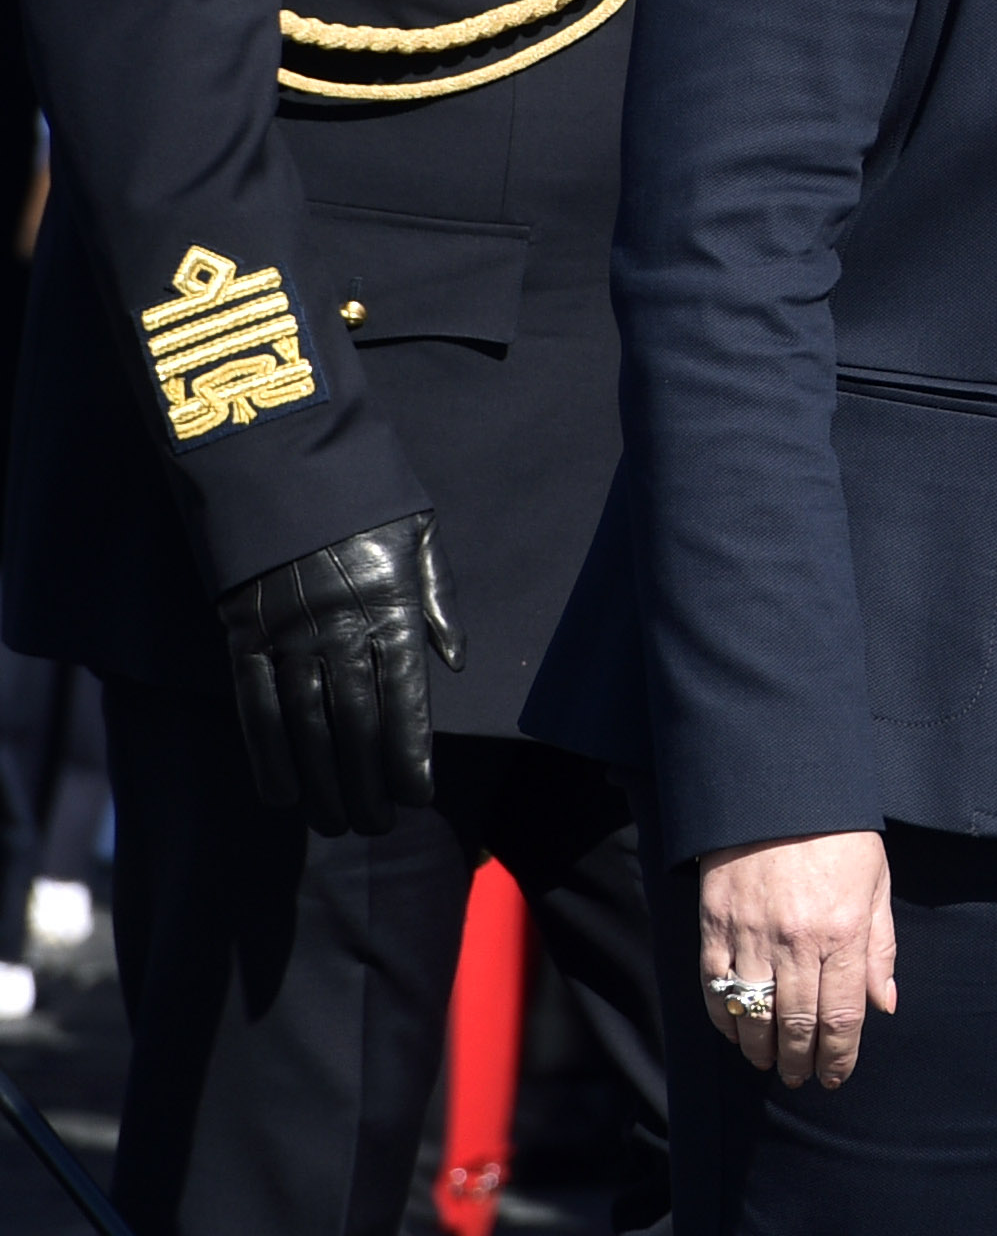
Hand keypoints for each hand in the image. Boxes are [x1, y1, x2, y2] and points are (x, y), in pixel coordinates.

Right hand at [217, 516, 454, 834]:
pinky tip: (280, 794)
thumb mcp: (420, 535)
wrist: (282, 463)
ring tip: (335, 824)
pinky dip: (264, 754)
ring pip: (305, 724)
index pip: (404, 696)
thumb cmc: (363, 504)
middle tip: (376, 827)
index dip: (409, 751)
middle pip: (355, 722)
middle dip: (367, 781)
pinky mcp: (243, 636)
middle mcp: (339, 628)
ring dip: (322, 781)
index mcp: (391, 606)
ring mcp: (287, 635)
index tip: (418, 796)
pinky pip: (253, 706)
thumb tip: (458, 663)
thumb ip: (440, 600)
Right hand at [694, 831, 896, 1088]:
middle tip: (801, 1077)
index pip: (842, 1016)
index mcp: (844, 933)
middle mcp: (797, 943)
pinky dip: (726, 1019)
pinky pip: (716, 989)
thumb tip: (885, 1004)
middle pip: (796, 1024)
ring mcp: (752, 937)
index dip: (839, 1056)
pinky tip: (737, 1032)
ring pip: (754, 1015)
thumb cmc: (839, 837)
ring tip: (770, 1063)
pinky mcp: (715, 928)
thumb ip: (880, 948)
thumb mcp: (876, 884)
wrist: (780, 793)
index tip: (836, 1077)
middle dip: (800, 1061)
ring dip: (761, 1050)